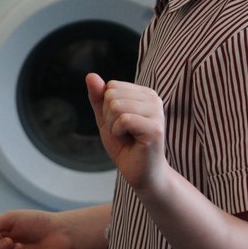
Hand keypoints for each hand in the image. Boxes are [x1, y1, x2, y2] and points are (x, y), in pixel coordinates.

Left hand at [86, 73, 168, 194]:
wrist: (140, 173)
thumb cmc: (125, 146)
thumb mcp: (105, 118)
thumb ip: (98, 97)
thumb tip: (90, 75)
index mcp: (145, 93)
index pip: (111, 86)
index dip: (107, 108)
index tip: (120, 124)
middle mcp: (154, 98)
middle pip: (112, 94)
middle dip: (109, 117)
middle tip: (123, 133)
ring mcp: (157, 112)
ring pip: (116, 106)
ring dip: (113, 127)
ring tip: (128, 137)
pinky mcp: (155, 128)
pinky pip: (123, 120)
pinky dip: (118, 133)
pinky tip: (131, 142)